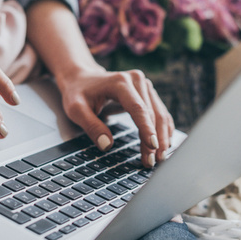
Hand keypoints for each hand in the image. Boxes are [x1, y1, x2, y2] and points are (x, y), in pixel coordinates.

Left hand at [56, 67, 174, 167]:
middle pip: (152, 113)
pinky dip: (163, 130)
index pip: (138, 108)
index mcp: (120, 82)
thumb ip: (91, 126)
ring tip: (159, 158)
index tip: (152, 146)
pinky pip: (160, 113)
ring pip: (160, 114)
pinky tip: (164, 144)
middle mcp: (136, 80)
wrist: (82, 77)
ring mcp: (144, 85)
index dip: (146, 128)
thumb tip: (106, 145)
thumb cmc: (78, 92)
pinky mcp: (148, 92)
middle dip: (155, 139)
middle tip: (152, 162)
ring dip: (162, 137)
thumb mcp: (76, 109)